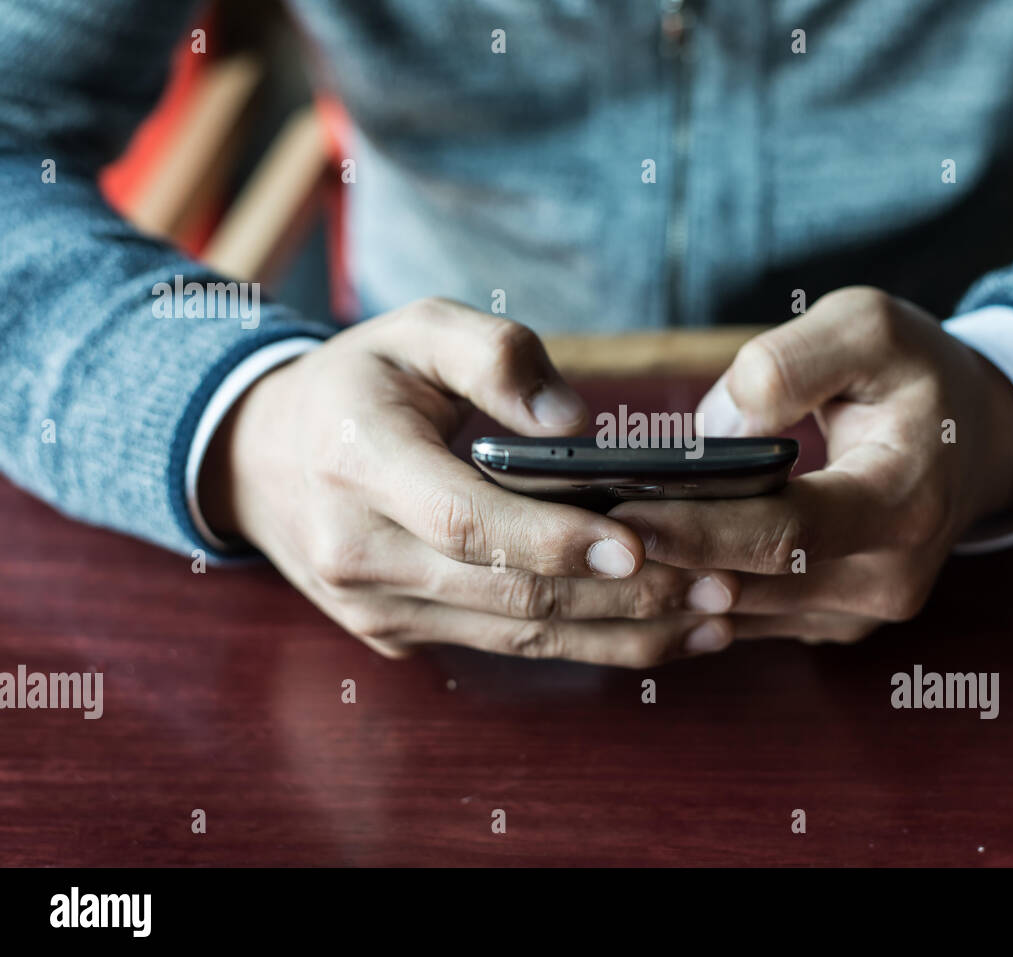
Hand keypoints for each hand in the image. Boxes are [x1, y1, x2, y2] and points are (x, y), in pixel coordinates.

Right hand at [199, 298, 736, 663]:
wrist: (261, 459)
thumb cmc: (358, 383)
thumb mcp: (415, 328)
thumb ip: (496, 354)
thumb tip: (576, 423)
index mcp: (357, 459)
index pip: (464, 520)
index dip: (553, 541)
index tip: (638, 545)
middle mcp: (358, 550)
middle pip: (507, 593)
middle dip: (621, 597)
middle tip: (720, 587)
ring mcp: (375, 606)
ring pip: (516, 636)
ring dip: (620, 634)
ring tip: (712, 620)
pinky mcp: (397, 634)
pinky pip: (502, 646)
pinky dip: (582, 643)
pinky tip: (654, 632)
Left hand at [609, 286, 1012, 643]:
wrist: (974, 441)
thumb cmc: (916, 376)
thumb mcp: (870, 327)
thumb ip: (791, 363)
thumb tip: (714, 430)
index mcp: (905, 502)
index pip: (790, 533)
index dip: (704, 530)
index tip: (622, 518)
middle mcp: (887, 577)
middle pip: (755, 584)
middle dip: (663, 563)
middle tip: (576, 536)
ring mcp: (860, 611)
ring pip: (740, 614)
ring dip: (666, 586)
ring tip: (586, 547)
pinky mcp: (832, 622)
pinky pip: (747, 620)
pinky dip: (689, 593)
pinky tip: (632, 560)